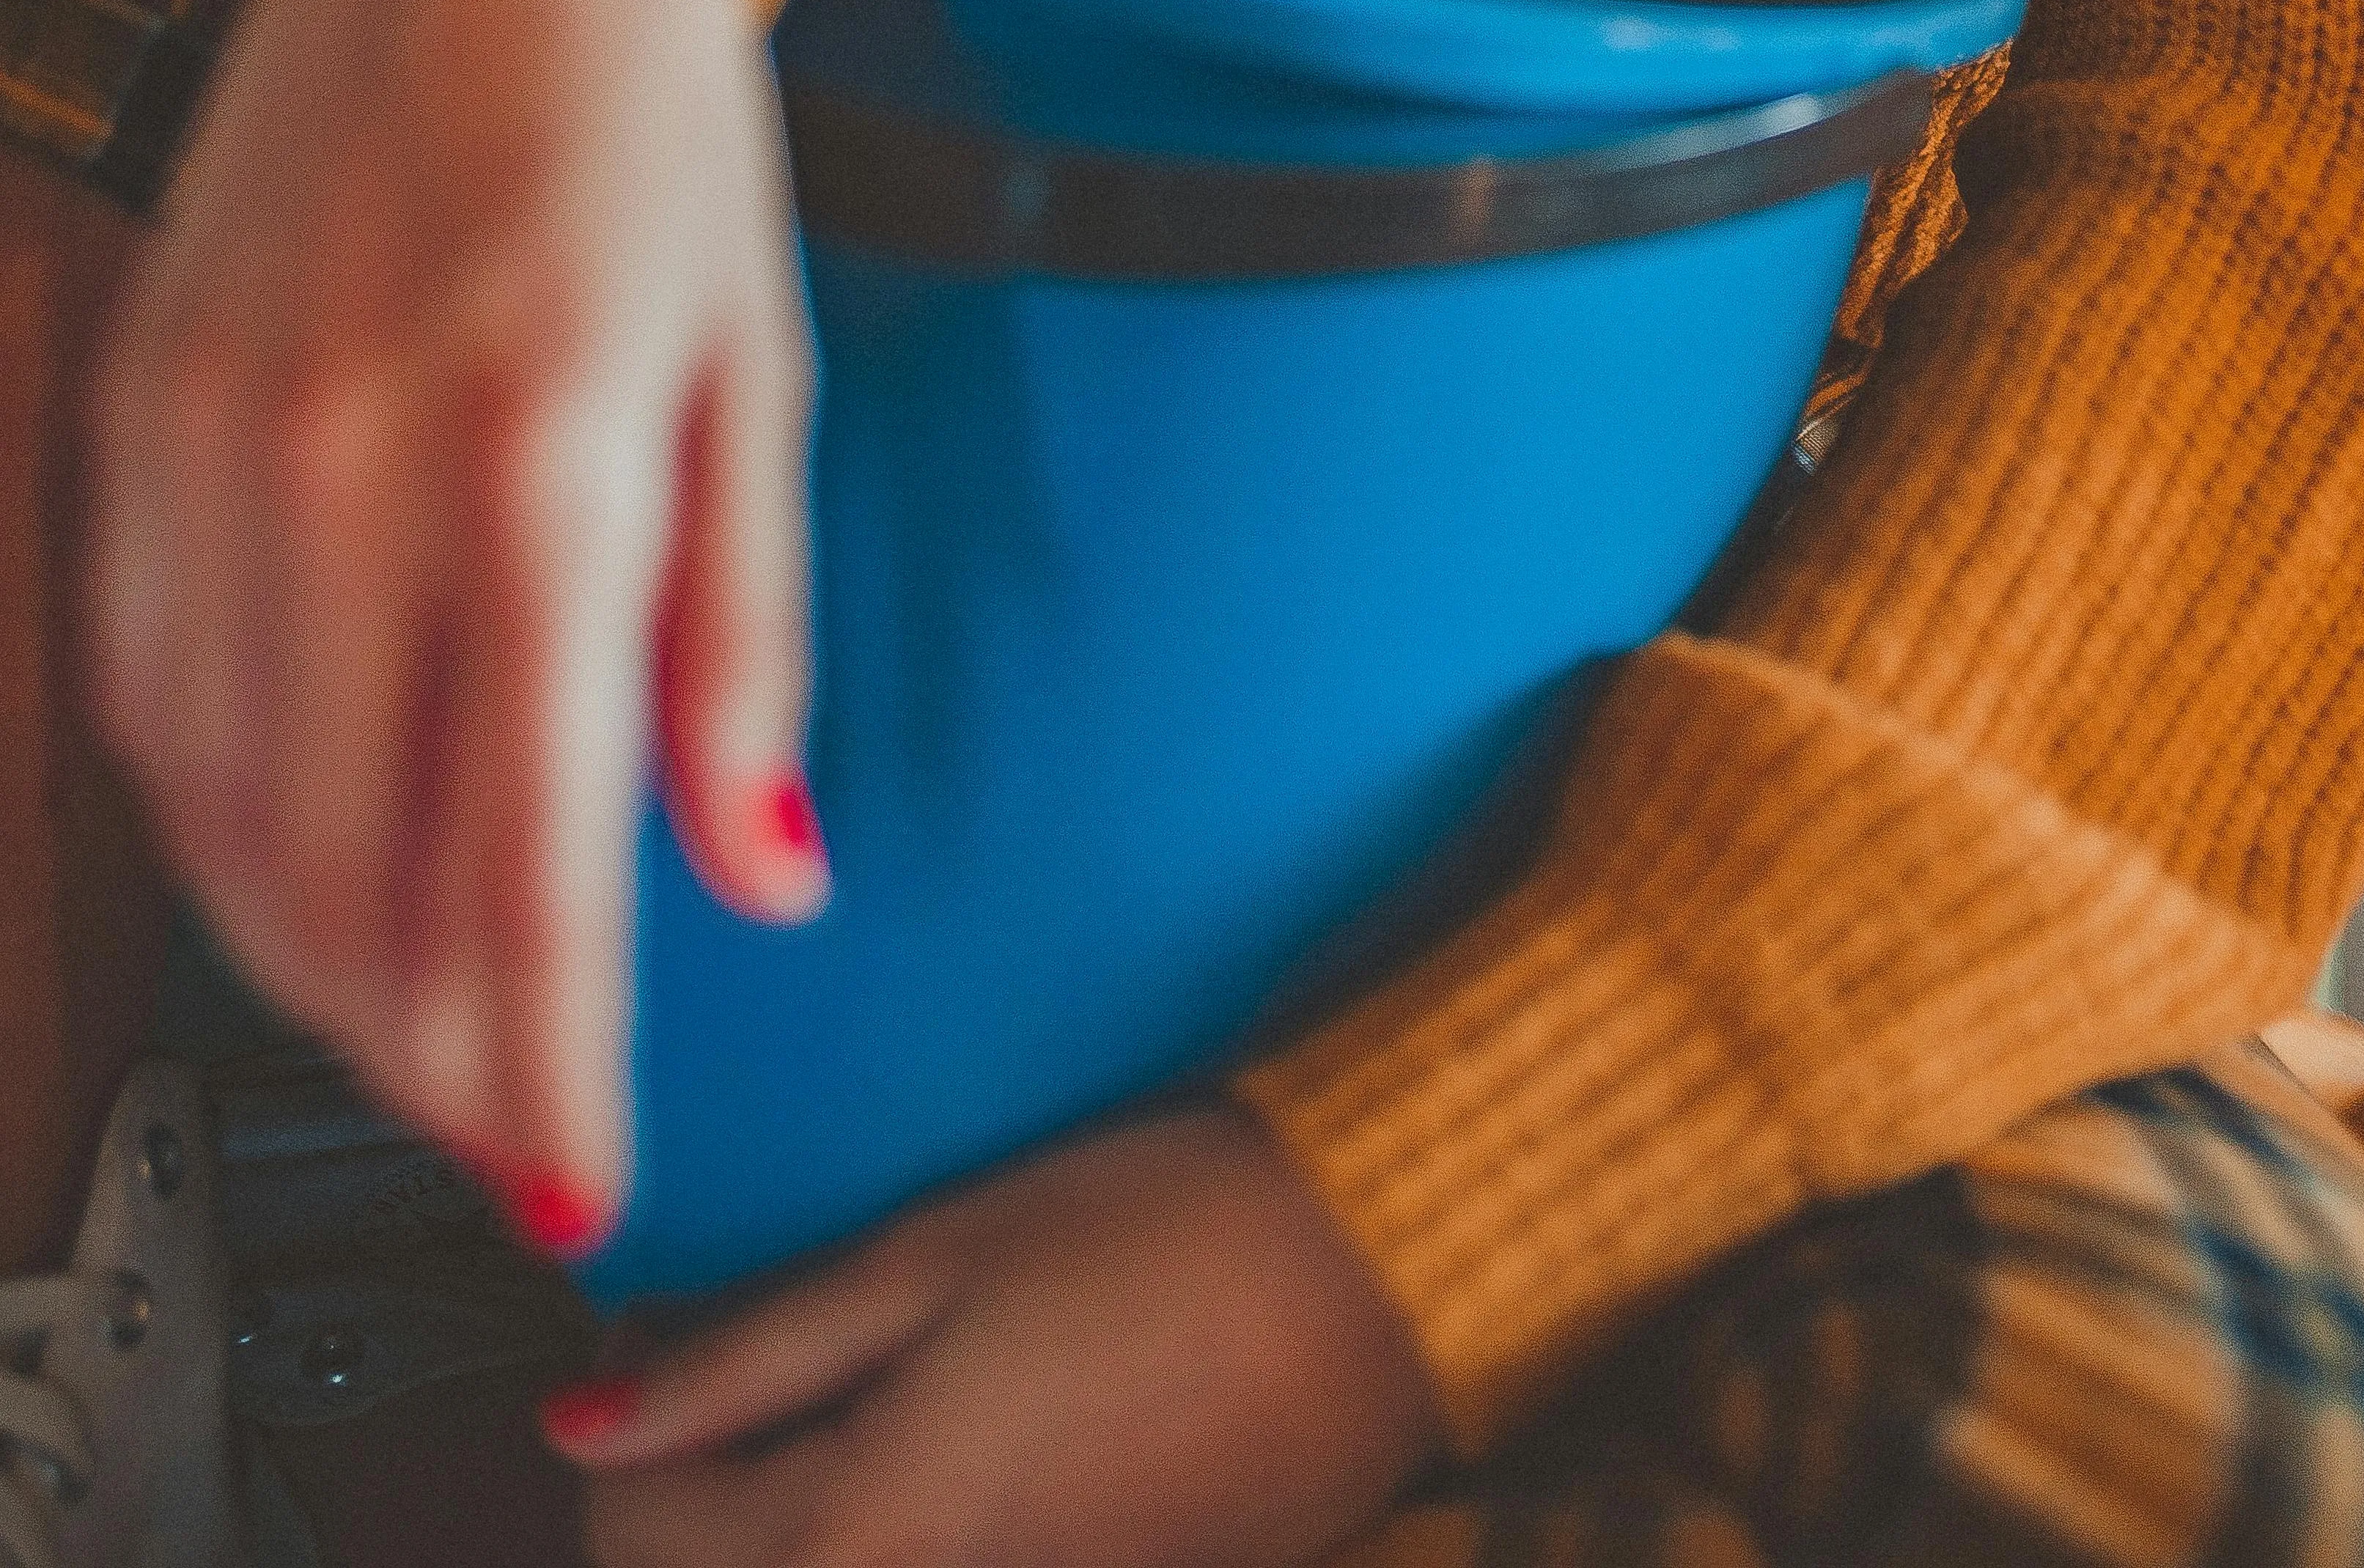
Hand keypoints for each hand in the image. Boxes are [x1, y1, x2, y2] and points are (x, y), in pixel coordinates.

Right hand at [86, 0, 823, 1246]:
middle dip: (434, 1048)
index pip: (524, 861)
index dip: (547, 1063)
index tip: (581, 1177)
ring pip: (230, 816)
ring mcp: (214, 440)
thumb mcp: (757, 372)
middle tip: (510, 1125)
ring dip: (319, 963)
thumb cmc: (646, 109)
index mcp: (538, 463)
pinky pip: (155, 691)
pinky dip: (225, 819)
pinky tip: (300, 859)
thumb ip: (747, 649)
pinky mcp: (141, 408)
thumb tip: (763, 874)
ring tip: (418, 1029)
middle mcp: (348, 467)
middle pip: (353, 878)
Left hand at [546, 1105, 1447, 1567]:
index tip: (652, 1321)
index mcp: (861, 1533)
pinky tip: (930, 1448)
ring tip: (821, 1407)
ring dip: (786, 1529)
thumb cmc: (1157, 1229)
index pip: (640, 1540)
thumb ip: (749, 1356)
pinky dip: (893, 1536)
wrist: (1379, 1276)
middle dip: (684, 1503)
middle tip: (719, 1366)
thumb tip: (582, 1420)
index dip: (620, 1429)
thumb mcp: (934, 1254)